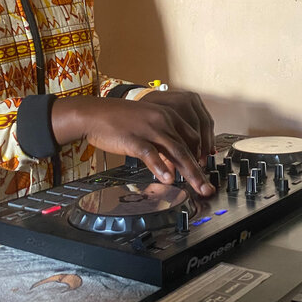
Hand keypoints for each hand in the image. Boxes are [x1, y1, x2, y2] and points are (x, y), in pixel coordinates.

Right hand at [51, 96, 214, 196]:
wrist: (94, 113)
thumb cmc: (120, 120)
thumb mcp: (148, 124)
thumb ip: (162, 140)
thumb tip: (173, 162)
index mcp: (168, 115)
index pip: (193, 137)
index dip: (200, 155)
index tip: (205, 171)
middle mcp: (162, 120)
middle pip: (188, 148)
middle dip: (199, 170)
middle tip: (207, 187)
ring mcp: (149, 129)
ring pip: (175, 152)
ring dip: (188, 172)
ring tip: (197, 187)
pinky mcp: (134, 139)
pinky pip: (151, 154)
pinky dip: (161, 167)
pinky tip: (168, 179)